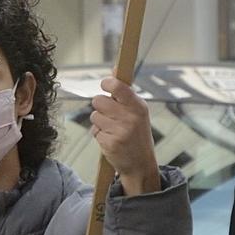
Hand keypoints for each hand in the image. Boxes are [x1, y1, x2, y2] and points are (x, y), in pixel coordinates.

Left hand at [91, 78, 161, 195]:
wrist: (141, 164)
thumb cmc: (137, 134)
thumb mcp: (138, 112)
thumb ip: (125, 93)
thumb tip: (114, 69)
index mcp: (138, 107)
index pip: (117, 87)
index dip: (107, 83)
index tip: (105, 85)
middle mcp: (130, 118)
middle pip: (98, 100)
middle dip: (100, 106)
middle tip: (110, 114)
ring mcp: (120, 131)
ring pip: (94, 116)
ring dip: (100, 122)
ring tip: (112, 129)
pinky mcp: (110, 143)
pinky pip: (94, 131)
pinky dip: (100, 135)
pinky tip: (111, 140)